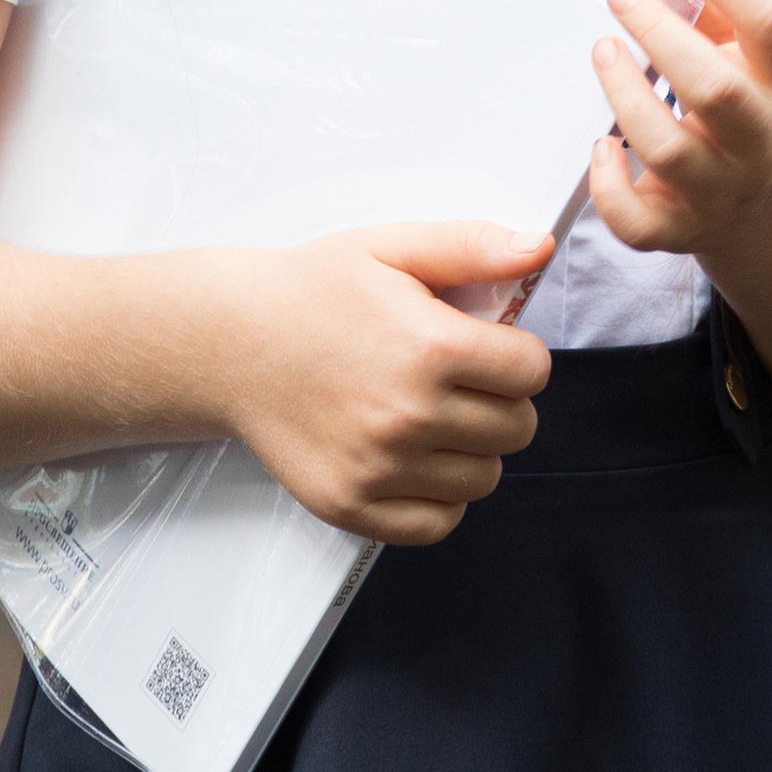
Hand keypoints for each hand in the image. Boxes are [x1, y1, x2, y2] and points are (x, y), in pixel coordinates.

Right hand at [209, 219, 550, 543]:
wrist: (233, 343)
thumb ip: (473, 246)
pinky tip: (417, 458)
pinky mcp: (351, 506)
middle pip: (516, 429)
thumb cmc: (314, 292)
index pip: (532, 372)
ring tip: (434, 414)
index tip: (490, 347)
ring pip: (484, 478)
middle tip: (461, 379)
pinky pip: (437, 524)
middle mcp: (408, 415)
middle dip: (501, 400)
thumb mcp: (394, 247)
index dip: (518, 355)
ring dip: (473, 449)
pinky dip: (439, 497)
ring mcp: (378, 468)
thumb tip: (539, 247)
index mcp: (429, 347)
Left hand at [589, 0, 771, 261]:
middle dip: (661, 35)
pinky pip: (640, 224)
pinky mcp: (684, 230)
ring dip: (626, 97)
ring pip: (669, 152)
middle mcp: (764, 138)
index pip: (769, 22)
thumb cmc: (762, 107)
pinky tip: (603, 148)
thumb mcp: (755, 48)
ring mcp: (724, 189)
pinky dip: (611, 189)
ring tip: (603, 49)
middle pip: (715, 89)